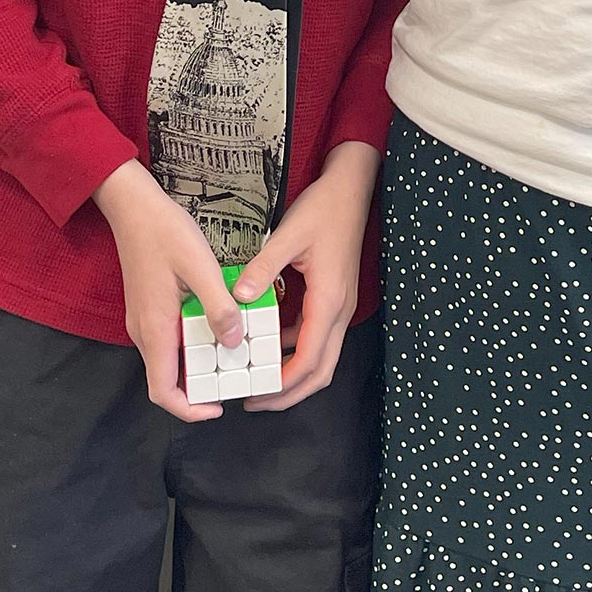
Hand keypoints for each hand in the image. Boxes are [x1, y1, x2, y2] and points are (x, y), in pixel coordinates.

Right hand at [94, 160, 241, 423]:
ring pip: (170, 358)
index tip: (218, 408)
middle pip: (168, 379)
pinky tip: (216, 324)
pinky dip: (192, 342)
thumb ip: (218, 307)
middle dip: (200, 387)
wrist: (132, 205)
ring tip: (231, 352)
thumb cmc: (164, 233)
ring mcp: (144, 319)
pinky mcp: (148, 306)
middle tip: (235, 377)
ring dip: (198, 363)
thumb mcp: (200, 267)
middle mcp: (144, 332)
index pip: (163, 392)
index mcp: (154, 330)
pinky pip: (170, 338)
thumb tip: (232, 343)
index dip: (189, 410)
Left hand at [232, 141, 379, 410]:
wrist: (351, 190)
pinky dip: (297, 349)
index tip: (256, 395)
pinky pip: (319, 336)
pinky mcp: (336, 298)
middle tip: (256, 401)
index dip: (284, 383)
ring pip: (323, 357)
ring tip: (261, 380)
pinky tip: (271, 343)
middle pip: (321, 370)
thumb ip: (264, 268)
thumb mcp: (288, 236)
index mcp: (328, 301)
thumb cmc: (323, 210)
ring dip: (295, 375)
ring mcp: (340, 305)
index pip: (309, 359)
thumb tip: (240, 297)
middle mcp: (339, 310)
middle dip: (291, 393)